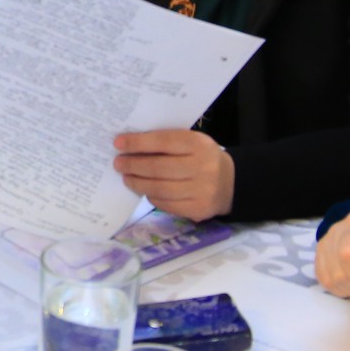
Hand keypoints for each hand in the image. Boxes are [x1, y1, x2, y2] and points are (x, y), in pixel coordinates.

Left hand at [111, 129, 234, 220]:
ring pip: (159, 188)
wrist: (231, 182)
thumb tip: (130, 146)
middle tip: (118, 163)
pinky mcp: (198, 209)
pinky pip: (166, 204)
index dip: (138, 143)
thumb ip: (167, 142)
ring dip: (138, 183)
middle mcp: (202, 167)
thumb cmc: (202, 157)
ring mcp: (201, 190)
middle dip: (133, 165)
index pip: (163, 142)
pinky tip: (145, 191)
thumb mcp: (191, 142)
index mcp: (198, 144)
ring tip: (127, 178)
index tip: (118, 143)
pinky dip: (152, 197)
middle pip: (158, 167)